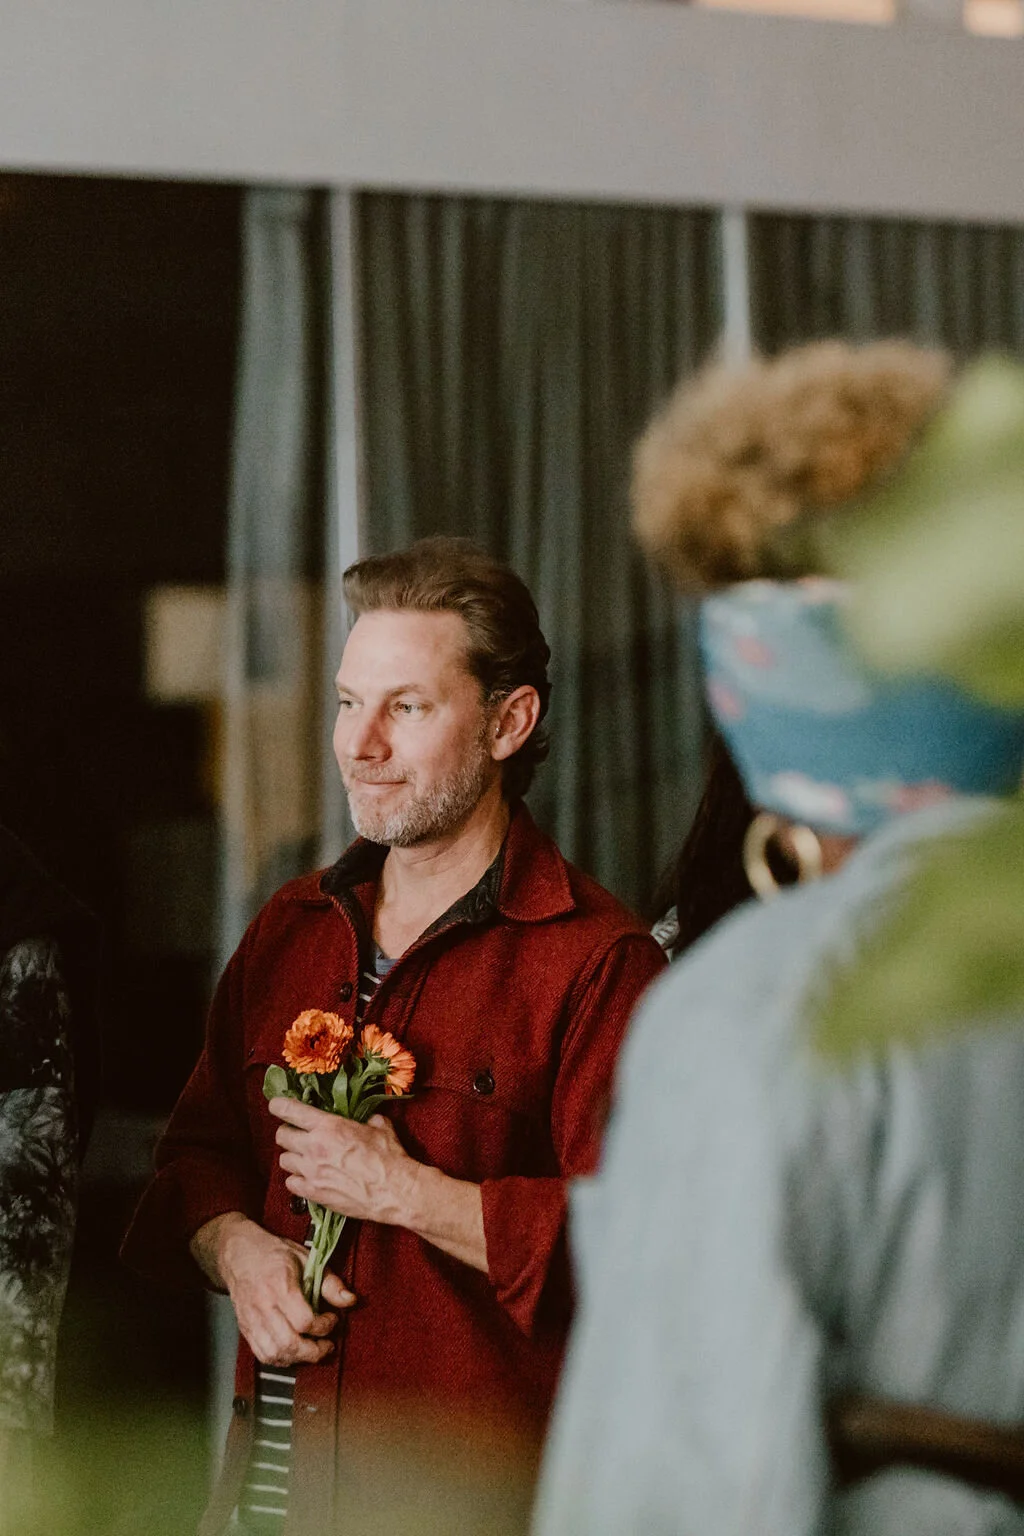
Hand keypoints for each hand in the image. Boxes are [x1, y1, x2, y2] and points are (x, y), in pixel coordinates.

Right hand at [192, 1212, 354, 1366]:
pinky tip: (293, 1351)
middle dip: (314, 1351)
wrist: (240, 1253)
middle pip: (289, 1343)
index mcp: (280, 1286)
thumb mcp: (307, 1259)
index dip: (324, 1326)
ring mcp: (252, 1319)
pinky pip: (262, 1354)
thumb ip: (329, 1282)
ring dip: (298, 1358)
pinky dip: (280, 1359)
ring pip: (274, 1354)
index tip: (332, 1319)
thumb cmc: (274, 1254)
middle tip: (327, 1345)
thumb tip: (349, 1300)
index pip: (304, 1321)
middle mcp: (264, 1305)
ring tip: (311, 1350)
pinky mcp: (245, 1328)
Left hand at [269, 1098, 420, 1227]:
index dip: (279, 1106)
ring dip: (292, 1157)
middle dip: (288, 1133)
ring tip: (304, 1158)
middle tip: (298, 1135)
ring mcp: (311, 1171)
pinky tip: (308, 1178)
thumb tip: (367, 1119)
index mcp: (328, 1126)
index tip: (276, 1105)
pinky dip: (296, 1179)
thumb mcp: (380, 1127)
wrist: (393, 1191)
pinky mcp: (313, 1193)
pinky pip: (291, 1183)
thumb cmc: (388, 1158)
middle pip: (281, 1136)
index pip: (289, 1110)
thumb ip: (367, 1120)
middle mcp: (314, 1147)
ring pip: (283, 1160)